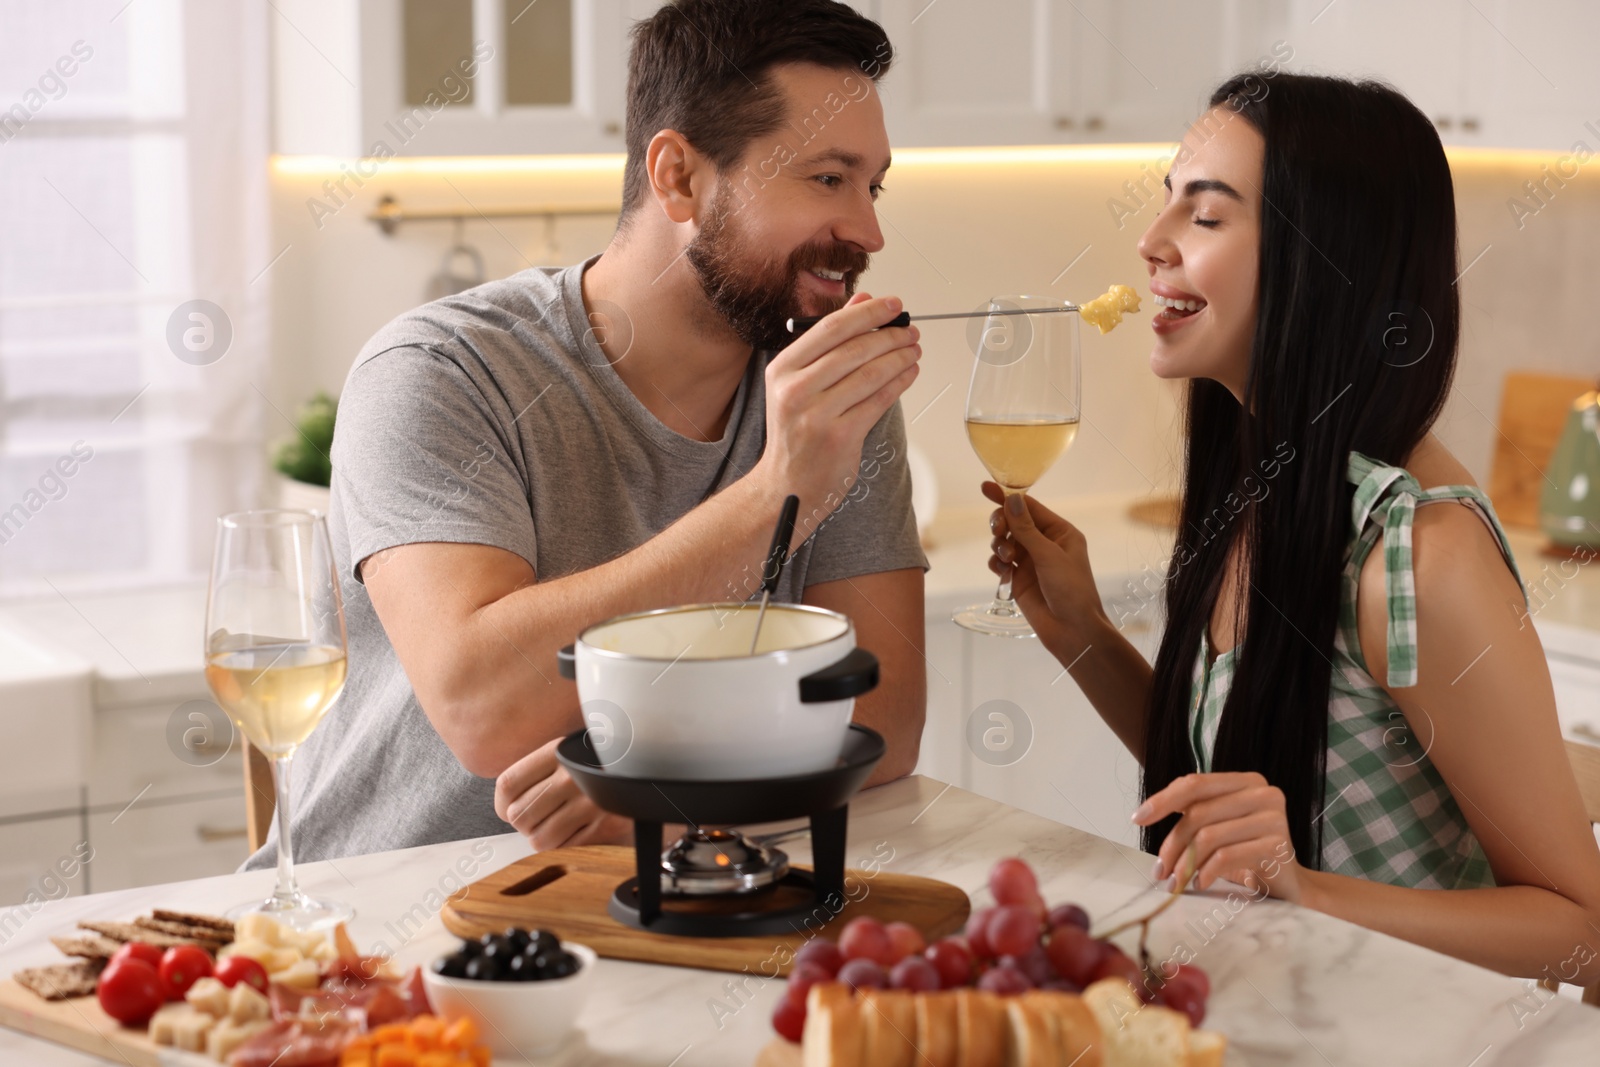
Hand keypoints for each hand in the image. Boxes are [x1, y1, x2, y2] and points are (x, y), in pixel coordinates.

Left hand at [494, 736, 631, 850]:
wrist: (647, 764)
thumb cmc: (600, 761)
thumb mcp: (568, 751)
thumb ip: (537, 770)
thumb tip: (506, 804)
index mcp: (557, 753)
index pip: (508, 784)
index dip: (502, 804)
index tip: (508, 809)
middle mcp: (571, 777)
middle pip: (519, 815)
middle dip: (525, 823)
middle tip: (538, 818)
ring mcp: (589, 803)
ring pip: (539, 839)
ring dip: (543, 838)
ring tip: (556, 826)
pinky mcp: (605, 825)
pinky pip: (566, 848)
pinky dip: (565, 845)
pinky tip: (575, 830)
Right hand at [756, 293, 920, 520]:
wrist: (787, 482)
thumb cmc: (796, 429)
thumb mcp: (800, 382)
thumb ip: (829, 341)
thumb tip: (862, 301)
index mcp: (782, 370)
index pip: (830, 329)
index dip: (866, 313)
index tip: (891, 304)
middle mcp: (795, 391)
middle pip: (854, 349)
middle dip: (890, 335)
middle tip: (909, 329)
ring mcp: (817, 415)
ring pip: (870, 374)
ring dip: (900, 357)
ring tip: (913, 349)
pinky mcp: (840, 436)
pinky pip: (879, 401)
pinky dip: (899, 383)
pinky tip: (909, 373)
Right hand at [982, 482, 1104, 663]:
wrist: (1071, 630)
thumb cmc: (1071, 590)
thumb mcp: (1049, 556)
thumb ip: (1026, 528)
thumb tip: (1011, 500)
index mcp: (1060, 532)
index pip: (1029, 507)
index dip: (1007, 498)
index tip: (985, 488)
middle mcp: (1045, 543)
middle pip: (1013, 522)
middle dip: (1002, 525)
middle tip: (998, 533)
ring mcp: (1031, 561)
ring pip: (1004, 542)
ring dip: (999, 547)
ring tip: (1006, 561)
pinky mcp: (1019, 578)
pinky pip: (1000, 563)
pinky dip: (996, 564)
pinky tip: (1002, 573)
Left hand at [1132, 772, 1303, 901]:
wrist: (1289, 884)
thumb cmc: (1247, 853)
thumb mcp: (1220, 826)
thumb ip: (1194, 812)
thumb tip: (1144, 814)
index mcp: (1246, 782)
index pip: (1195, 784)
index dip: (1163, 800)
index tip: (1137, 818)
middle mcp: (1263, 793)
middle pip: (1199, 813)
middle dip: (1172, 844)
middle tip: (1159, 871)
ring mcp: (1274, 818)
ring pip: (1209, 837)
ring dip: (1185, 864)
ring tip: (1176, 882)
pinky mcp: (1278, 846)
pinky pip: (1227, 857)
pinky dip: (1205, 872)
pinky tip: (1199, 884)